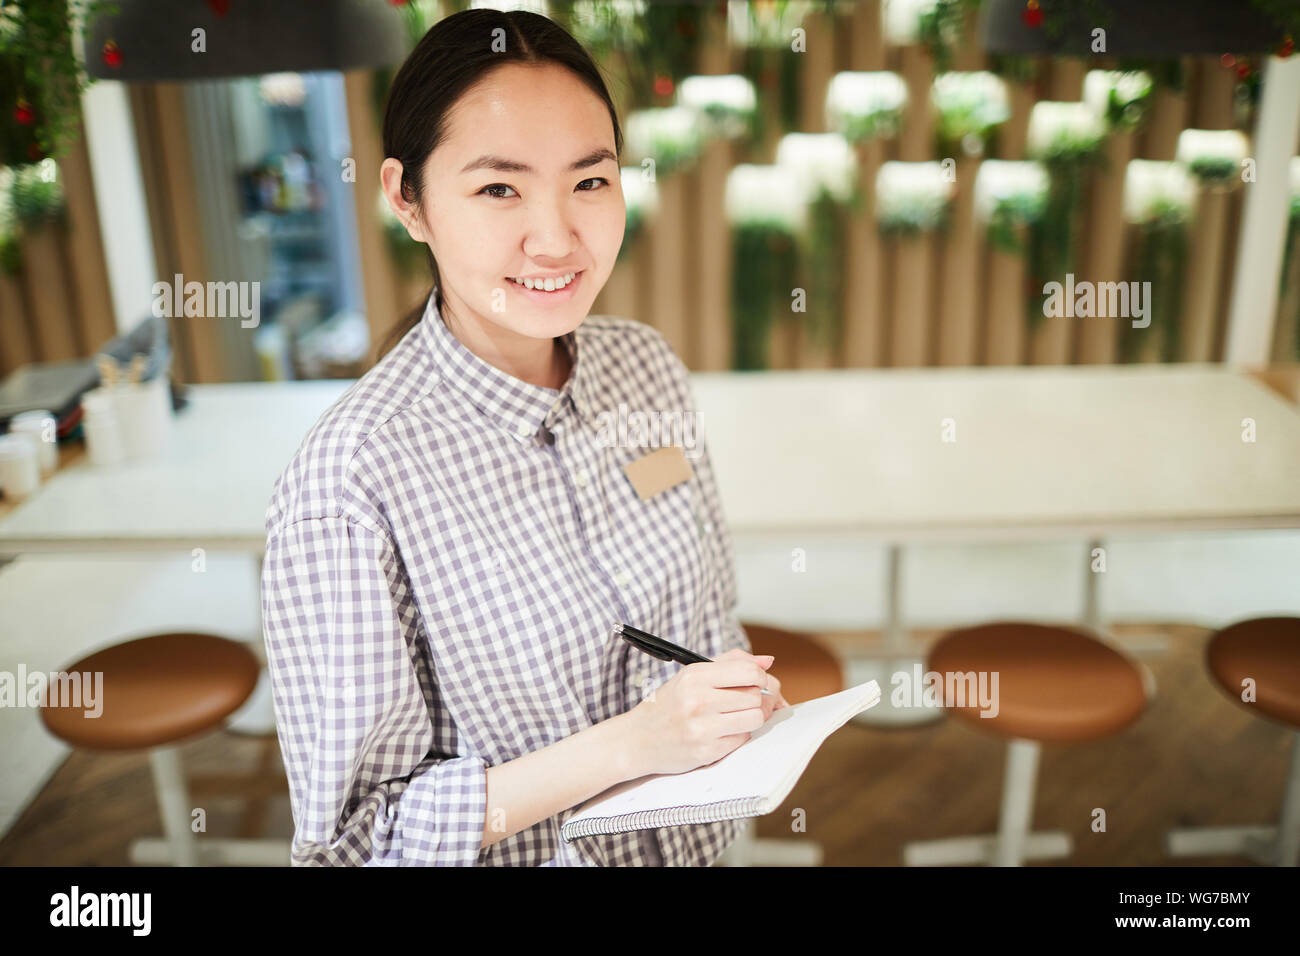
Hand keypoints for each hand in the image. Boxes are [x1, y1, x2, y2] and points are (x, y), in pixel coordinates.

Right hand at [622, 648, 786, 776]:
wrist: (637, 740)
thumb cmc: (668, 705)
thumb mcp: (691, 675)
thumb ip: (731, 663)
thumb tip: (768, 661)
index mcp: (695, 675)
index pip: (749, 672)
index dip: (764, 677)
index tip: (762, 683)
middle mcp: (698, 700)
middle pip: (756, 696)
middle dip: (763, 698)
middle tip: (756, 701)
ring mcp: (702, 727)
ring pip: (755, 718)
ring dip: (755, 717)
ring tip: (743, 715)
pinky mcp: (706, 751)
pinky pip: (743, 739)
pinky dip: (740, 734)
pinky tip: (726, 731)